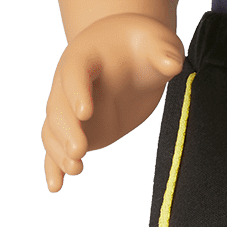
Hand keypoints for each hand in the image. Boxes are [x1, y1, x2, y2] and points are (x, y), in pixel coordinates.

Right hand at [41, 13, 185, 190]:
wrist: (128, 52)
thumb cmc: (142, 43)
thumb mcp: (156, 40)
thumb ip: (163, 51)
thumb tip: (172, 65)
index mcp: (84, 55)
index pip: (74, 73)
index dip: (77, 91)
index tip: (86, 112)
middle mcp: (68, 82)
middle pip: (59, 106)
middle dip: (67, 129)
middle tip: (80, 150)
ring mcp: (71, 107)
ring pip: (54, 129)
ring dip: (59, 150)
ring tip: (76, 168)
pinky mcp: (78, 128)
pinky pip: (58, 146)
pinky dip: (55, 165)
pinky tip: (57, 186)